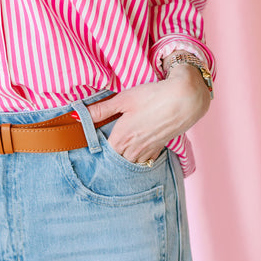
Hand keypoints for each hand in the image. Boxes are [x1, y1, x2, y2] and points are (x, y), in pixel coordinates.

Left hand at [88, 64, 211, 164]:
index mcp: (121, 138)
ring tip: (120, 149)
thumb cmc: (152, 97)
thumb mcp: (123, 99)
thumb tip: (76, 114)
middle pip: (116, 161)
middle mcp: (134, 149)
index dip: (97, 150)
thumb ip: (100, 110)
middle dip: (110, 157)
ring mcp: (148, 150)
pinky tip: (137, 150)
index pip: (103, 153)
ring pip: (131, 163)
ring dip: (124, 159)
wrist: (183, 100)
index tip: (91, 145)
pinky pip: (146, 161)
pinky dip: (139, 158)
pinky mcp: (160, 148)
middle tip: (104, 149)